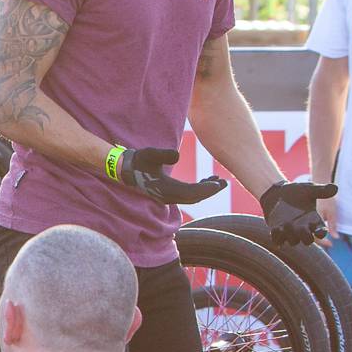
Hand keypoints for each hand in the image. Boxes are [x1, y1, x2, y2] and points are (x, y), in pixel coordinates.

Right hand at [106, 146, 226, 205]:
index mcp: (167, 189)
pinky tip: (206, 181)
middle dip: (210, 191)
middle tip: (224, 183)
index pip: (192, 193)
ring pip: (192, 197)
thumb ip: (163, 154)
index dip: (206, 189)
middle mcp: (169, 196)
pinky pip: (188, 194)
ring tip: (218, 181)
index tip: (218, 183)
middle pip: (195, 198)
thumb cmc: (138, 160)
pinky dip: (198, 189)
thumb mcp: (150, 154)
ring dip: (205, 190)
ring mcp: (169, 196)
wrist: (126, 169)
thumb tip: (178, 156)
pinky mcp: (168, 192)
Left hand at [258, 179, 337, 245]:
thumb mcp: (309, 190)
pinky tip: (277, 229)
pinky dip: (278, 238)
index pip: (321, 232)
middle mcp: (303, 228)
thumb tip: (335, 188)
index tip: (320, 231)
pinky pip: (279, 240)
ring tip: (286, 225)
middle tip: (300, 227)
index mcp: (313, 220)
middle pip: (308, 241)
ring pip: (294, 242)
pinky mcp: (278, 232)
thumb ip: (322, 190)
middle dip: (306, 238)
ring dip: (291, 237)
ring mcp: (290, 231)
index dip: (322, 234)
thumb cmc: (296, 190)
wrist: (278, 191)